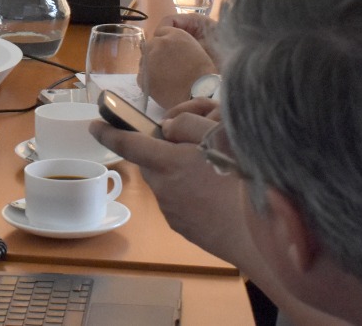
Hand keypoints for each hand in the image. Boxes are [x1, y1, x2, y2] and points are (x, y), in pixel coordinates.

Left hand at [90, 113, 247, 260]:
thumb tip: (168, 130)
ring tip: (214, 168)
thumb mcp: (220, 133)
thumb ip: (187, 125)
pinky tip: (218, 192)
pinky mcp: (188, 231)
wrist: (267, 235)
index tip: (94, 126)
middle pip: (151, 162)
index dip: (110, 133)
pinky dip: (191, 192)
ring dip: (180, 172)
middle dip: (162, 150)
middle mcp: (165, 190)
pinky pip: (181, 202)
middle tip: (192, 142)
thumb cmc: (246, 178)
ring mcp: (175, 214)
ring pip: (168, 183)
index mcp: (169, 164)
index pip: (130, 144)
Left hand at [142, 24, 218, 108]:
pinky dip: (149, 81)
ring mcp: (149, 59)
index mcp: (175, 35)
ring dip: (152, 66)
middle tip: (169, 68)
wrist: (198, 94)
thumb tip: (170, 50)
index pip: (161, 32)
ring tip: (166, 79)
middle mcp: (159, 43)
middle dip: (157, 54)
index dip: (165, 44)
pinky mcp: (143, 76)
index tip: (170, 54)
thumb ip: (179, 45)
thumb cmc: (204, 75)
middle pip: (151, 45)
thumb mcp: (196, 50)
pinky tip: (162, 87)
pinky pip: (142, 76)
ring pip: (145, 60)